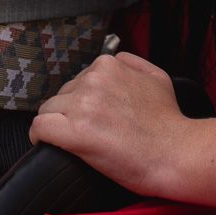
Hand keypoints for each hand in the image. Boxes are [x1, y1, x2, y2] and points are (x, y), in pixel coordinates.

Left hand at [31, 53, 189, 197]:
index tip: (92, 117)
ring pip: (48, 111)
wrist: (175, 154)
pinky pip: (40, 128)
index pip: (77, 81)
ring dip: (57, 126)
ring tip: (73, 141)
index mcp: (108, 66)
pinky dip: (40, 136)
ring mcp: (83, 106)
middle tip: (90, 132)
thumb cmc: (169, 122)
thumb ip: (132, 63)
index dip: (83, 101)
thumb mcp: (157, 77)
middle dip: (70, 113)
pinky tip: (47, 143)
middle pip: (62, 96)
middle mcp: (92, 81)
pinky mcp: (75, 133)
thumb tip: (115, 61)